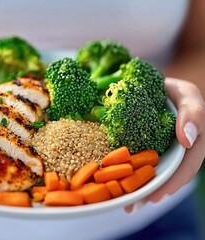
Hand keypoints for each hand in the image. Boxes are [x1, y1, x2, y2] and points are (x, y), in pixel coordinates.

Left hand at [126, 77, 204, 211]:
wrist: (152, 87)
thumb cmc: (173, 91)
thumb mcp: (187, 95)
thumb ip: (194, 113)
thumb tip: (187, 139)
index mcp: (192, 143)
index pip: (187, 166)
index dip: (173, 182)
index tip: (156, 195)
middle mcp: (175, 150)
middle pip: (165, 176)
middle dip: (149, 192)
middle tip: (132, 206)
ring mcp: (158, 150)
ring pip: (149, 171)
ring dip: (136, 187)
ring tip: (121, 201)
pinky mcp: (141, 147)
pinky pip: (135, 161)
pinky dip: (126, 171)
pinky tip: (114, 180)